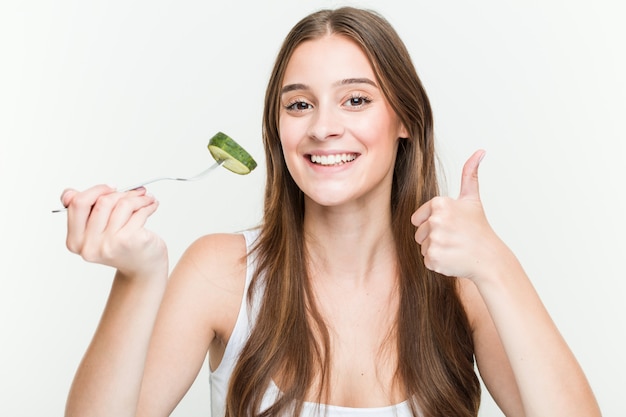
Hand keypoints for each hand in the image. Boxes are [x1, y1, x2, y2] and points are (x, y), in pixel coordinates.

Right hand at [61, 185, 166, 277]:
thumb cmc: (122, 245)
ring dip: (138, 198)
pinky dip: (148, 206)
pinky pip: (138, 212)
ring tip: (147, 198)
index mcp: (75, 241)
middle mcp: (89, 246)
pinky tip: (152, 206)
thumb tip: (69, 193)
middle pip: (103, 202)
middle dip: (122, 193)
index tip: (111, 187)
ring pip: (122, 205)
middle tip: (136, 192)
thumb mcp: (97, 230)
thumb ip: (83, 211)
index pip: (77, 204)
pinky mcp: (129, 241)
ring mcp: (109, 244)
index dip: (96, 190)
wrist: (143, 268)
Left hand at [411, 150, 503, 280]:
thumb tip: (480, 151)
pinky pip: (427, 260)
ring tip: (455, 248)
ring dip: (436, 250)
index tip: (451, 225)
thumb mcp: (472, 199)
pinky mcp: (434, 258)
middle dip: (434, 238)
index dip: (433, 224)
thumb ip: (469, 174)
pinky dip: (438, 263)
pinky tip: (453, 259)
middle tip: (454, 238)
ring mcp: (435, 240)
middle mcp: (436, 220)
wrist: (489, 258)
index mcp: (440, 204)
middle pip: (419, 234)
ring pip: (423, 247)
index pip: (418, 218)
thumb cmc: (478, 228)